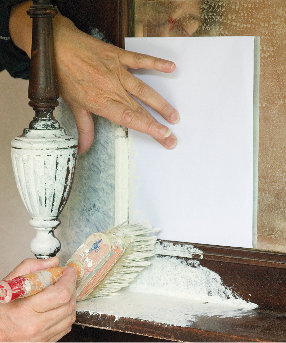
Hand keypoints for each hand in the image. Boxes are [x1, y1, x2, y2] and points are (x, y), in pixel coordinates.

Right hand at [0, 258, 76, 341]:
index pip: (61, 293)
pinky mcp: (44, 342)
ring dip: (70, 301)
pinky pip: (66, 327)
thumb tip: (52, 262)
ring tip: (62, 292)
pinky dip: (66, 314)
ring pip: (70, 316)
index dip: (69, 279)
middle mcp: (35, 326)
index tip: (69, 271)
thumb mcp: (10, 283)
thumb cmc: (0, 308)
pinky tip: (58, 307)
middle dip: (71, 287)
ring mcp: (41, 337)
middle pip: (69, 304)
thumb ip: (32, 268)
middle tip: (66, 279)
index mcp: (26, 309)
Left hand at [53, 14, 178, 152]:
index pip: (129, 119)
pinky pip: (140, 60)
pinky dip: (156, 63)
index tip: (163, 136)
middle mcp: (113, 88)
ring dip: (161, 104)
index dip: (148, 128)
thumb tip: (83, 149)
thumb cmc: (64, 76)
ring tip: (174, 116)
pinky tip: (170, 68)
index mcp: (102, 102)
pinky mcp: (119, 57)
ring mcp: (117, 72)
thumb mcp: (73, 105)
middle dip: (159, 125)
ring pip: (144, 90)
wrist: (56, 46)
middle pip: (140, 109)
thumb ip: (84, 128)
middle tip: (172, 137)